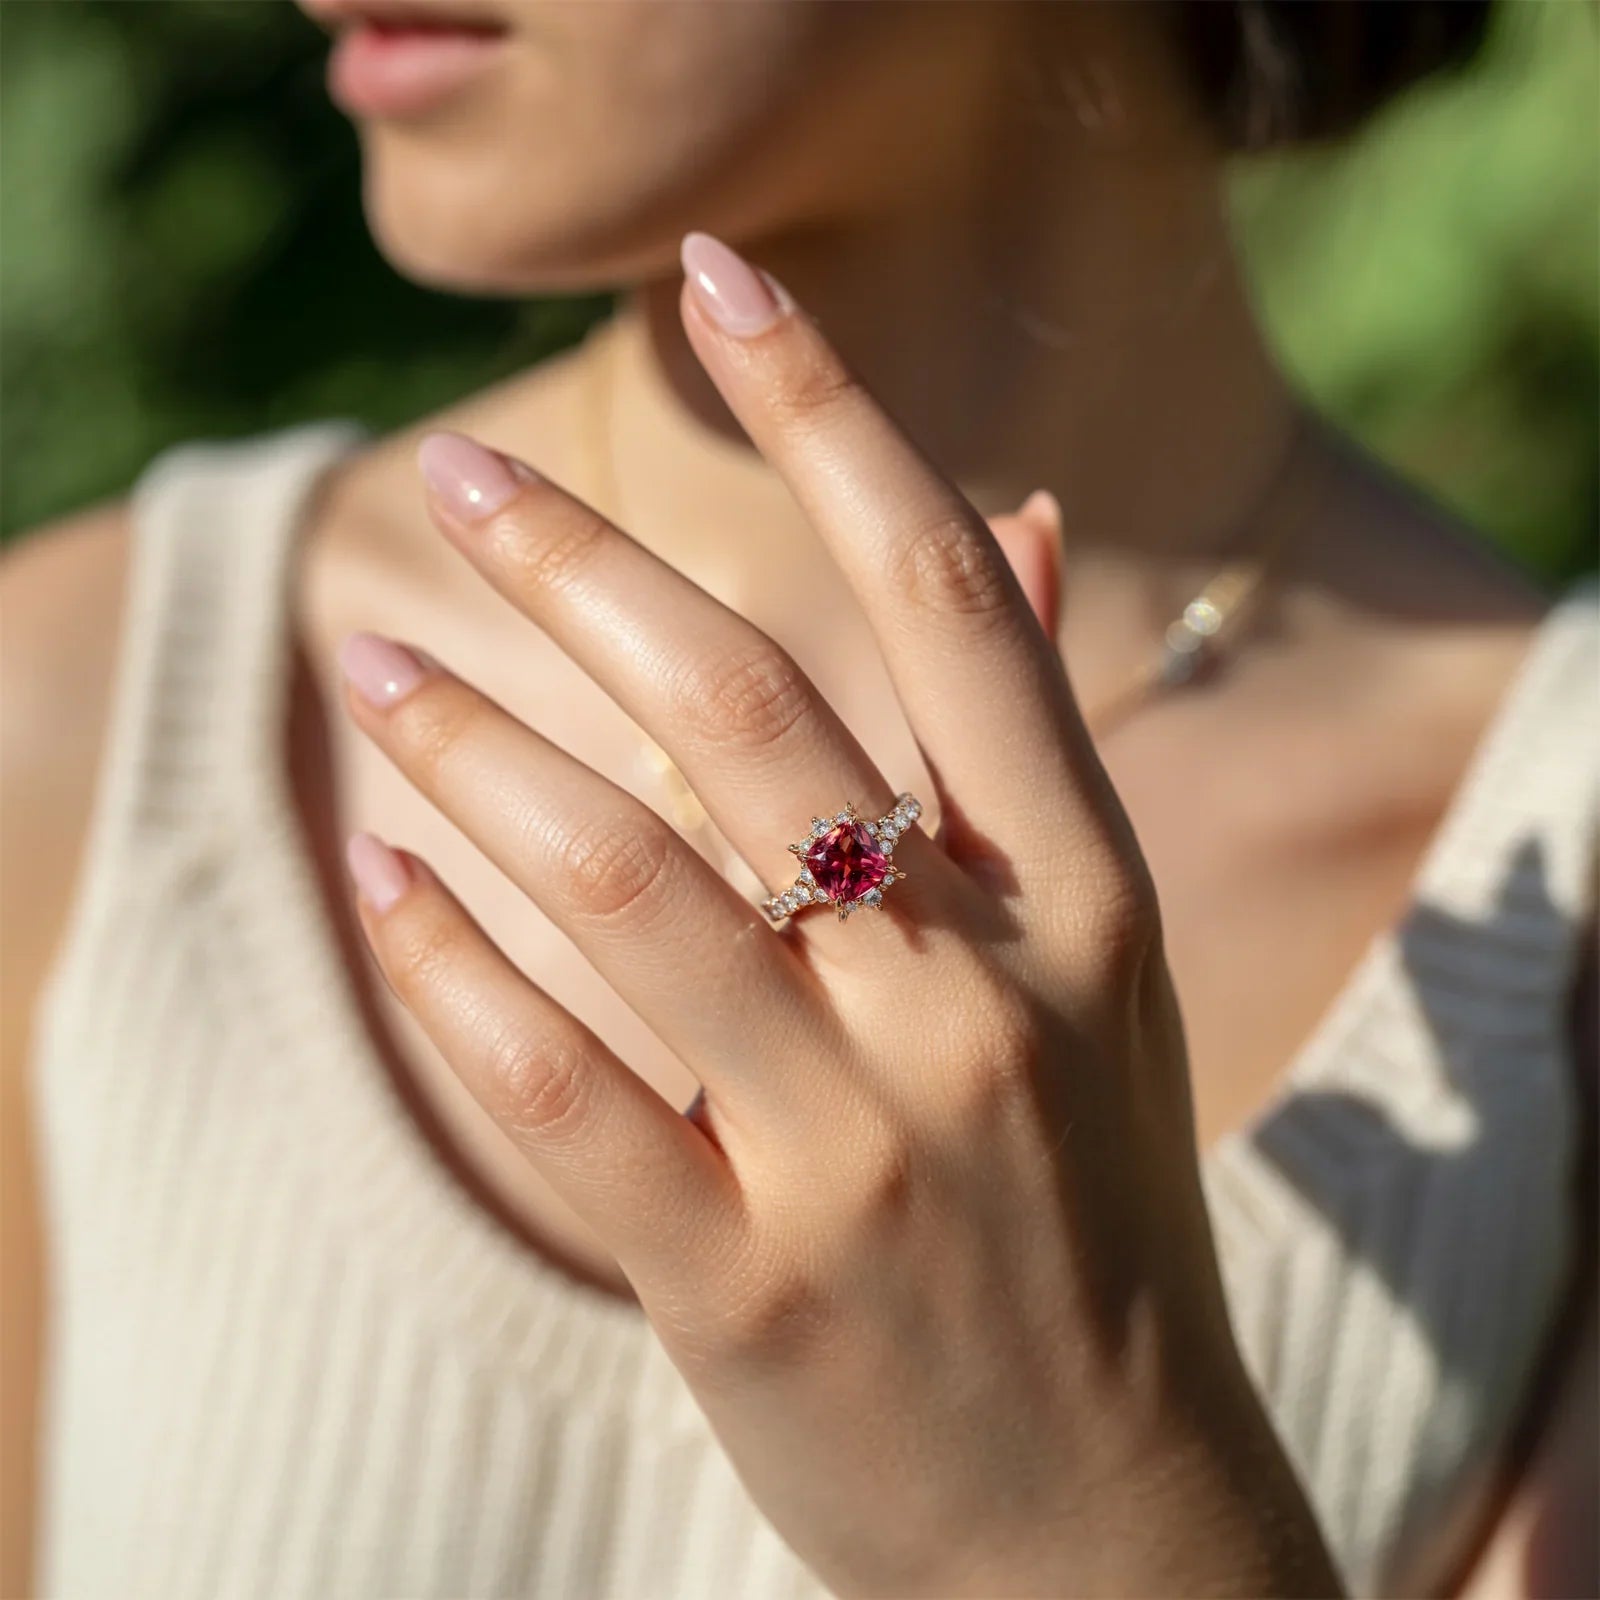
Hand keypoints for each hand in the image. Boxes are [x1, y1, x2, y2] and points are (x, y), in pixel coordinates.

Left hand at [340, 234, 1338, 1598]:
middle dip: (582, 560)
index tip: (729, 282)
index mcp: (1086, 902)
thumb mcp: (1107, 973)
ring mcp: (864, 1145)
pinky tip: (384, 873)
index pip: (947, 597)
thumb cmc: (1093, 1212)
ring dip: (475, 749)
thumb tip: (1030, 514)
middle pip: (748, 708)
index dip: (835, 411)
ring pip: (627, 882)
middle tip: (451, 470)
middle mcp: (983, 1000)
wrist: (1108, 1524)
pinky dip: (455, 967)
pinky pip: (559, 1089)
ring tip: (374, 661)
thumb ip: (1042, 743)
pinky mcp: (743, 1283)